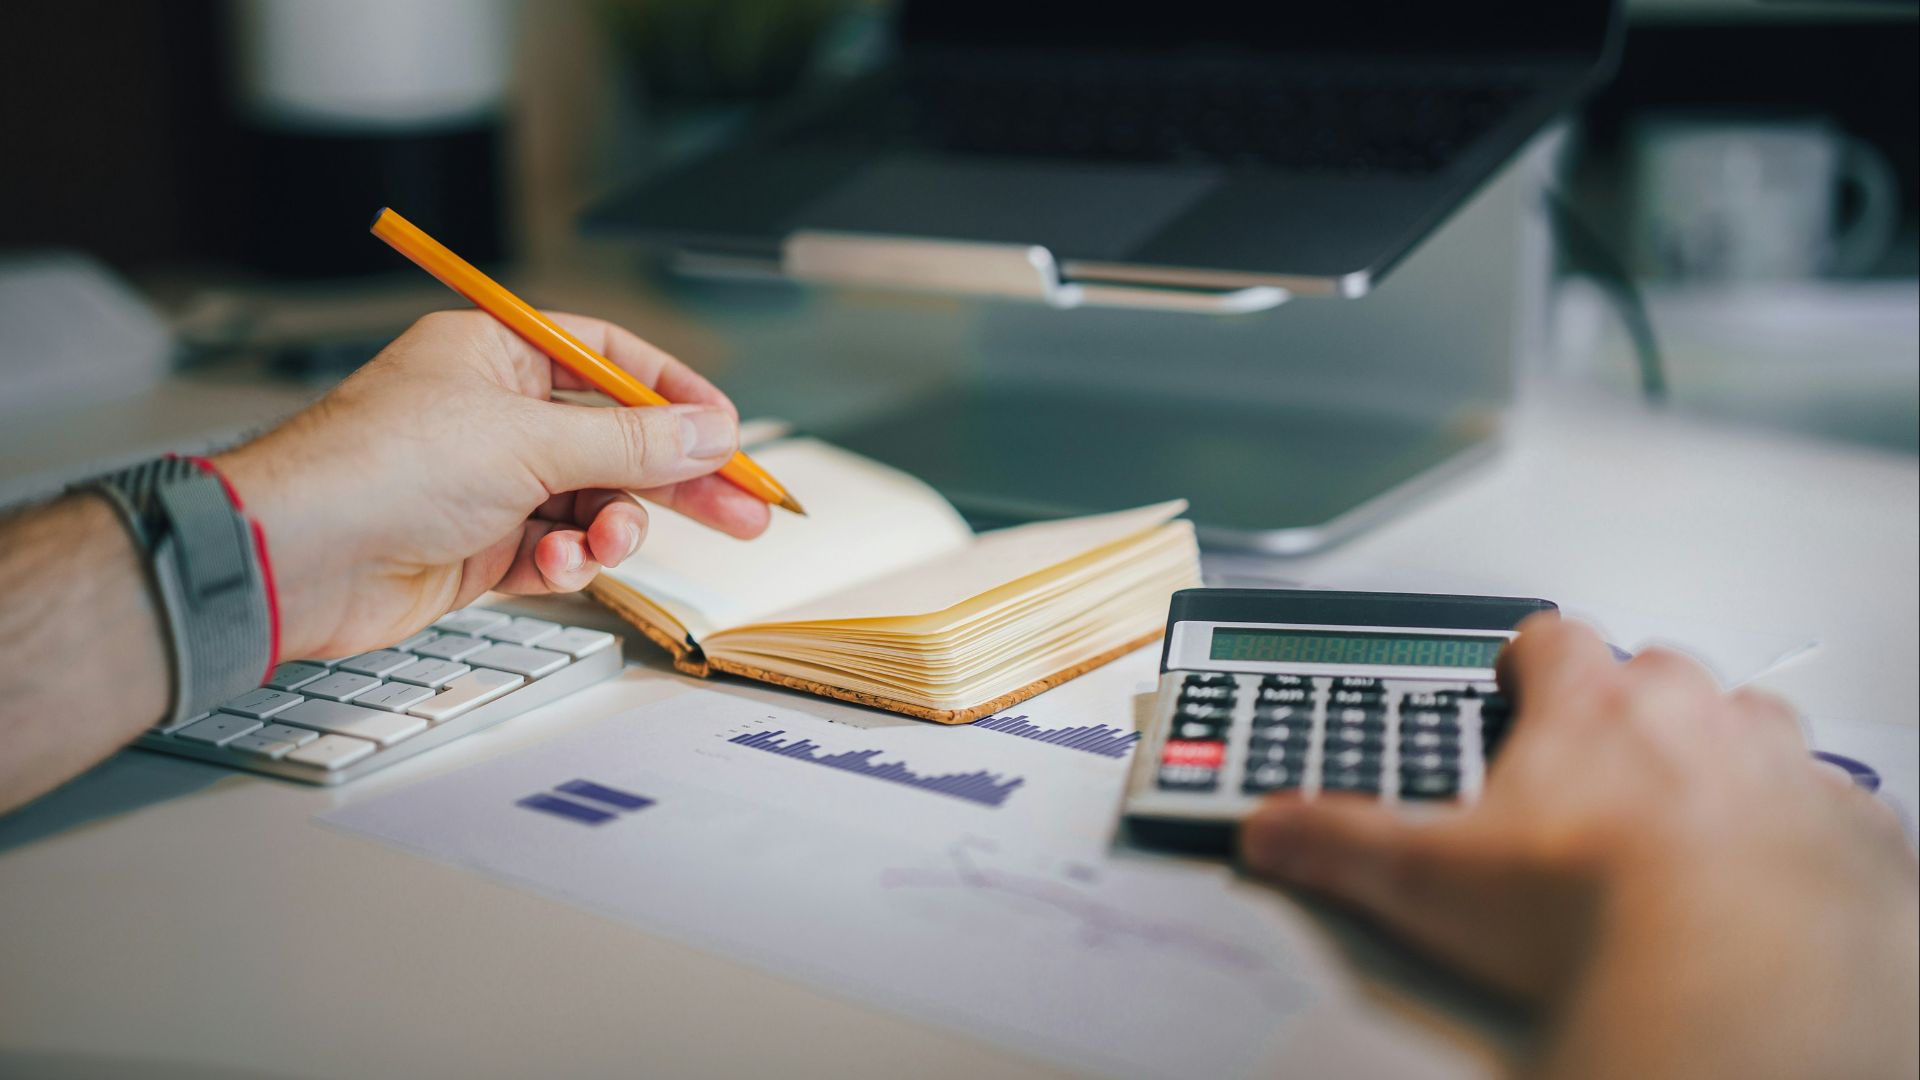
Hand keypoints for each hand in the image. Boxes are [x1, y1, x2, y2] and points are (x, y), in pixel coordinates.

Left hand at [215, 310, 769, 660]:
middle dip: (676, 479)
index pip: (610, 359)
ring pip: (591, 503)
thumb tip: (709, 433)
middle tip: (745, 511)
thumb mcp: (528, 440)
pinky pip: (554, 551)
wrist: (296, 556)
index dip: (675, 394)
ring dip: (611, 528)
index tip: (728, 433)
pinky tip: (556, 569)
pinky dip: (565, 563)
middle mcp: (493, 413)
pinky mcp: (478, 547)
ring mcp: (487, 483)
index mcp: (496, 354)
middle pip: (615, 439)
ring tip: (607, 543)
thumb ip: (631, 441)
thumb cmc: (380, 468)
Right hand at [1239, 616, 1916, 1076]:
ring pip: (1754, 722)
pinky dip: (1804, 826)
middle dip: (1631, 706)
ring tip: (1688, 811)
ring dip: (1725, 750)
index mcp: (1592, 709)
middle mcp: (1693, 716)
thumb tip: (1268, 828)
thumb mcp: (1429, 879)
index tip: (1518, 681)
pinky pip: (1833, 805)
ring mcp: (1780, 767)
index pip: (1553, 638)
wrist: (1737, 972)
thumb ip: (1338, 841)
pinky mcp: (1849, 833)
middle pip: (1660, 671)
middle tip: (1596, 767)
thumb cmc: (1593, 910)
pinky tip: (1771, 871)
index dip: (1530, 658)